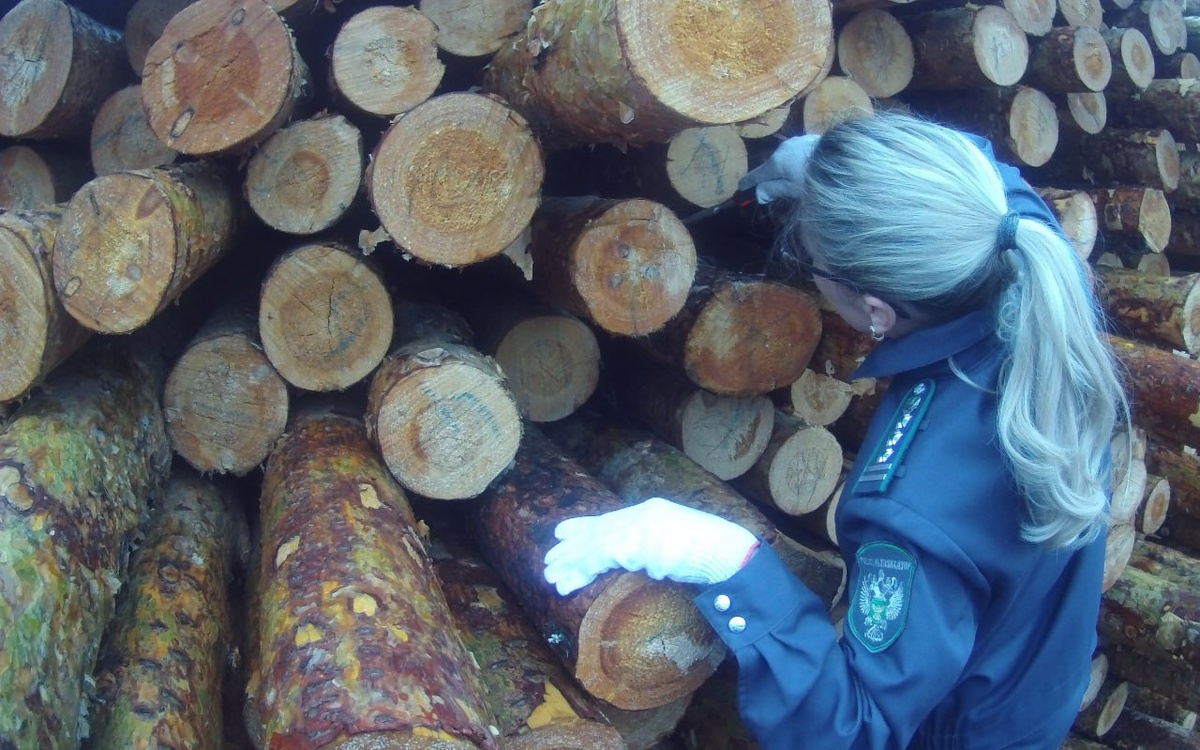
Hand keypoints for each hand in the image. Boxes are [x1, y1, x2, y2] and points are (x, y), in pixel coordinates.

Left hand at [543, 497, 758, 595]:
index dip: (585, 526)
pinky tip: (568, 583)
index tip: (563, 532)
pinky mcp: (636, 544)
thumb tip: (646, 563)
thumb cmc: (712, 554)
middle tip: (549, 560)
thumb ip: (656, 548)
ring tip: (551, 577)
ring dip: (571, 563)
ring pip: (594, 545)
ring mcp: (639, 527)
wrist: (728, 553)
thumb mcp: (677, 546)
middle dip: (572, 546)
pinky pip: (599, 558)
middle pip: (597, 529)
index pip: (610, 518)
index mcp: (651, 511)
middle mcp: (641, 514)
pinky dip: (581, 572)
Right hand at [737, 134, 820, 202]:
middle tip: (769, 187)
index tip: (741, 186)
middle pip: (771, 165)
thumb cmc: (814, 178)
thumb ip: (773, 190)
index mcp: (776, 162)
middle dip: (769, 176)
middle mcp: (783, 148)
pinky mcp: (809, 139)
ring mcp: (797, 141)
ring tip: (789, 178)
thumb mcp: (792, 189)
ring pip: (784, 157)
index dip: (748, 182)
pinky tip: (803, 168)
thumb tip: (759, 193)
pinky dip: (794, 161)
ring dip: (784, 167)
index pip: (757, 174)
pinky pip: (796, 152)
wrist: (842, 158)